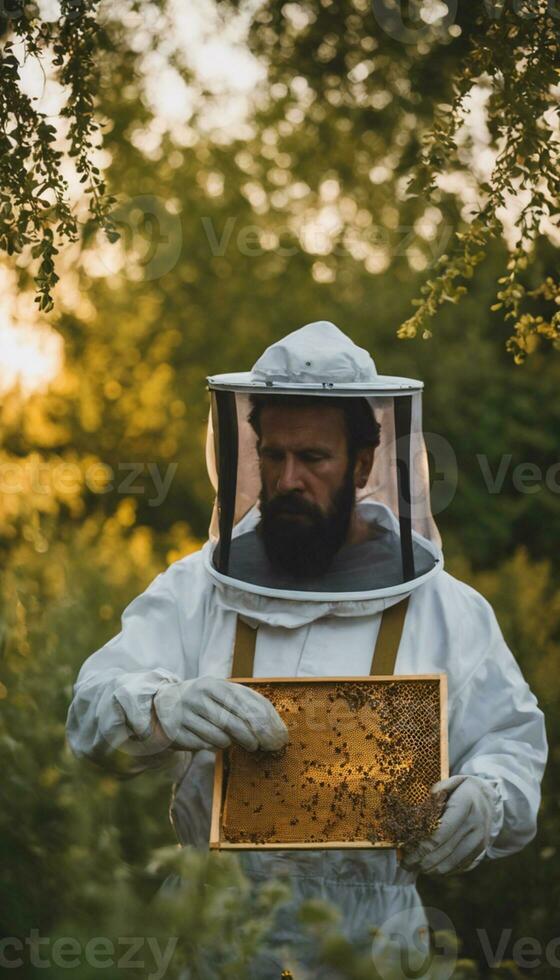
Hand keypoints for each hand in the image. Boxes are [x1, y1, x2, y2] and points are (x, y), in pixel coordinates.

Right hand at [152, 676, 288, 752]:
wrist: (161, 704)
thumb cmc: (202, 700)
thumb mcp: (219, 692)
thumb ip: (243, 701)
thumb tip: (272, 723)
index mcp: (213, 684)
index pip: (244, 704)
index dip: (261, 722)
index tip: (273, 736)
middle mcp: (197, 697)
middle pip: (232, 722)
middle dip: (249, 737)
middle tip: (257, 746)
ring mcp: (185, 714)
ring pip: (219, 736)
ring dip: (229, 742)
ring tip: (229, 740)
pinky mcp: (176, 732)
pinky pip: (203, 745)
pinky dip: (212, 746)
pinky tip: (210, 740)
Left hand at [400, 775, 496, 875]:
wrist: (490, 798)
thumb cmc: (463, 789)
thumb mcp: (453, 781)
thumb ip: (438, 789)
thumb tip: (422, 802)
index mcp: (466, 804)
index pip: (443, 830)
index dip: (424, 844)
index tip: (406, 849)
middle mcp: (475, 824)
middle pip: (446, 849)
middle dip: (423, 860)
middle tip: (405, 864)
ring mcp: (480, 840)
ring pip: (453, 862)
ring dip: (432, 869)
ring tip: (415, 868)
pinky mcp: (481, 851)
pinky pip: (461, 866)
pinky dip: (444, 870)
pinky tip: (430, 868)